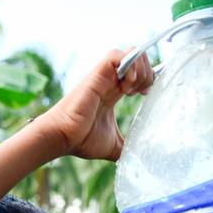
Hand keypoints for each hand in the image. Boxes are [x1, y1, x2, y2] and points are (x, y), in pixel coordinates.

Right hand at [35, 48, 154, 160]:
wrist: (62, 137)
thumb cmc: (81, 141)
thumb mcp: (113, 147)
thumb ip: (127, 149)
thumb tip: (139, 159)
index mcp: (113, 92)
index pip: (137, 73)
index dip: (149, 79)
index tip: (148, 96)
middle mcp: (110, 81)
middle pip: (137, 58)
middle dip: (148, 71)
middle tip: (144, 92)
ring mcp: (104, 76)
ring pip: (130, 52)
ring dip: (140, 68)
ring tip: (136, 89)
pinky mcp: (97, 75)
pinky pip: (116, 55)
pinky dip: (128, 65)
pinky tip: (127, 87)